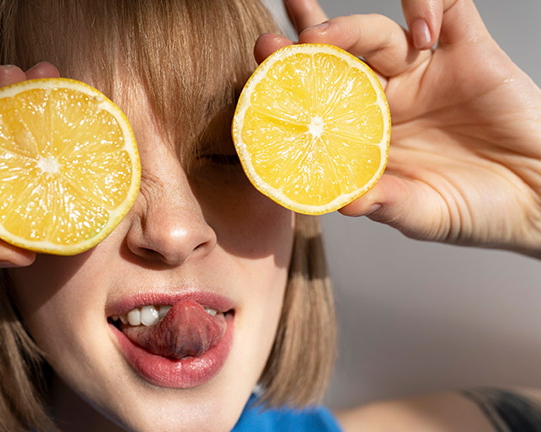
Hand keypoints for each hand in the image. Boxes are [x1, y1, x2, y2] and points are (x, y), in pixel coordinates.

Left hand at [258, 0, 540, 257]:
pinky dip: (427, 6)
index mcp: (367, 132)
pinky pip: (448, 7)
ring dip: (348, 27)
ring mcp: (425, 71)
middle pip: (338, 56)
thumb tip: (340, 202)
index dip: (289, 85)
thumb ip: (384, 204)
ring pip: (379, 32)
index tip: (257, 81)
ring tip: (322, 37)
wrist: (539, 201)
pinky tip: (420, 34)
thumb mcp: (421, 213)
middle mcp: (389, 96)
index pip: (320, 98)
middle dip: (304, 44)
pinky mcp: (469, 51)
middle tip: (272, 41)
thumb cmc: (474, 211)